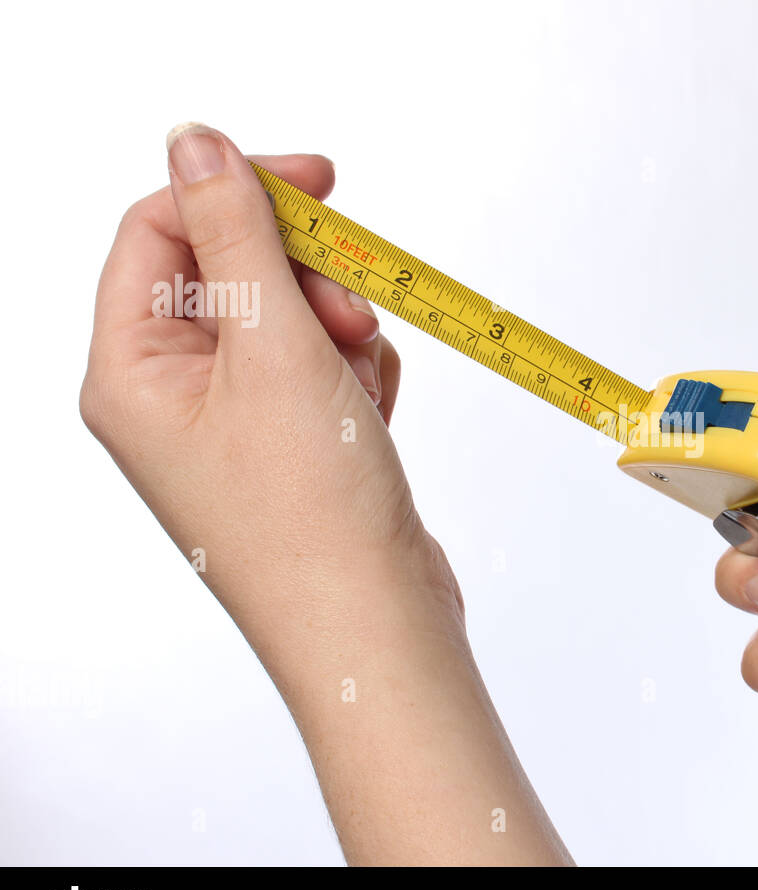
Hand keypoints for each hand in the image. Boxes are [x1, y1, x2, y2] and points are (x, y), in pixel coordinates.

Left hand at [82, 124, 567, 863]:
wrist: (375, 628)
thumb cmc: (312, 518)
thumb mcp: (273, 349)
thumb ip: (237, 234)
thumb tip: (196, 142)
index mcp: (130, 372)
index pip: (160, 232)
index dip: (238, 192)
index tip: (320, 181)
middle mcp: (170, 397)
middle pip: (230, 274)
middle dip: (304, 278)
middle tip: (351, 306)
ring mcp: (232, 427)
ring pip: (286, 321)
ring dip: (339, 331)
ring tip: (363, 381)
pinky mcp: (289, 448)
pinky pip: (319, 370)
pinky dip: (355, 375)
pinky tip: (373, 414)